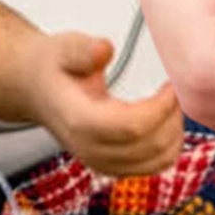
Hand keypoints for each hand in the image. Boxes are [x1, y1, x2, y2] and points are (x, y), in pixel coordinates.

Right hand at [23, 32, 184, 175]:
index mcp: (80, 122)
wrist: (37, 89)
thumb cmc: (53, 69)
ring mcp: (101, 162)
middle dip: (172, 117)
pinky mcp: (113, 166)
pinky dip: (168, 146)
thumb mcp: (64, 48)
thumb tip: (102, 50)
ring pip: (156, 160)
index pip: (132, 127)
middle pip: (150, 146)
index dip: (160, 108)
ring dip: (174, 132)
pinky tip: (166, 122)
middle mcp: (90, 148)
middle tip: (177, 90)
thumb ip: (83, 50)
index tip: (171, 86)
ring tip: (172, 104)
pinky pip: (153, 166)